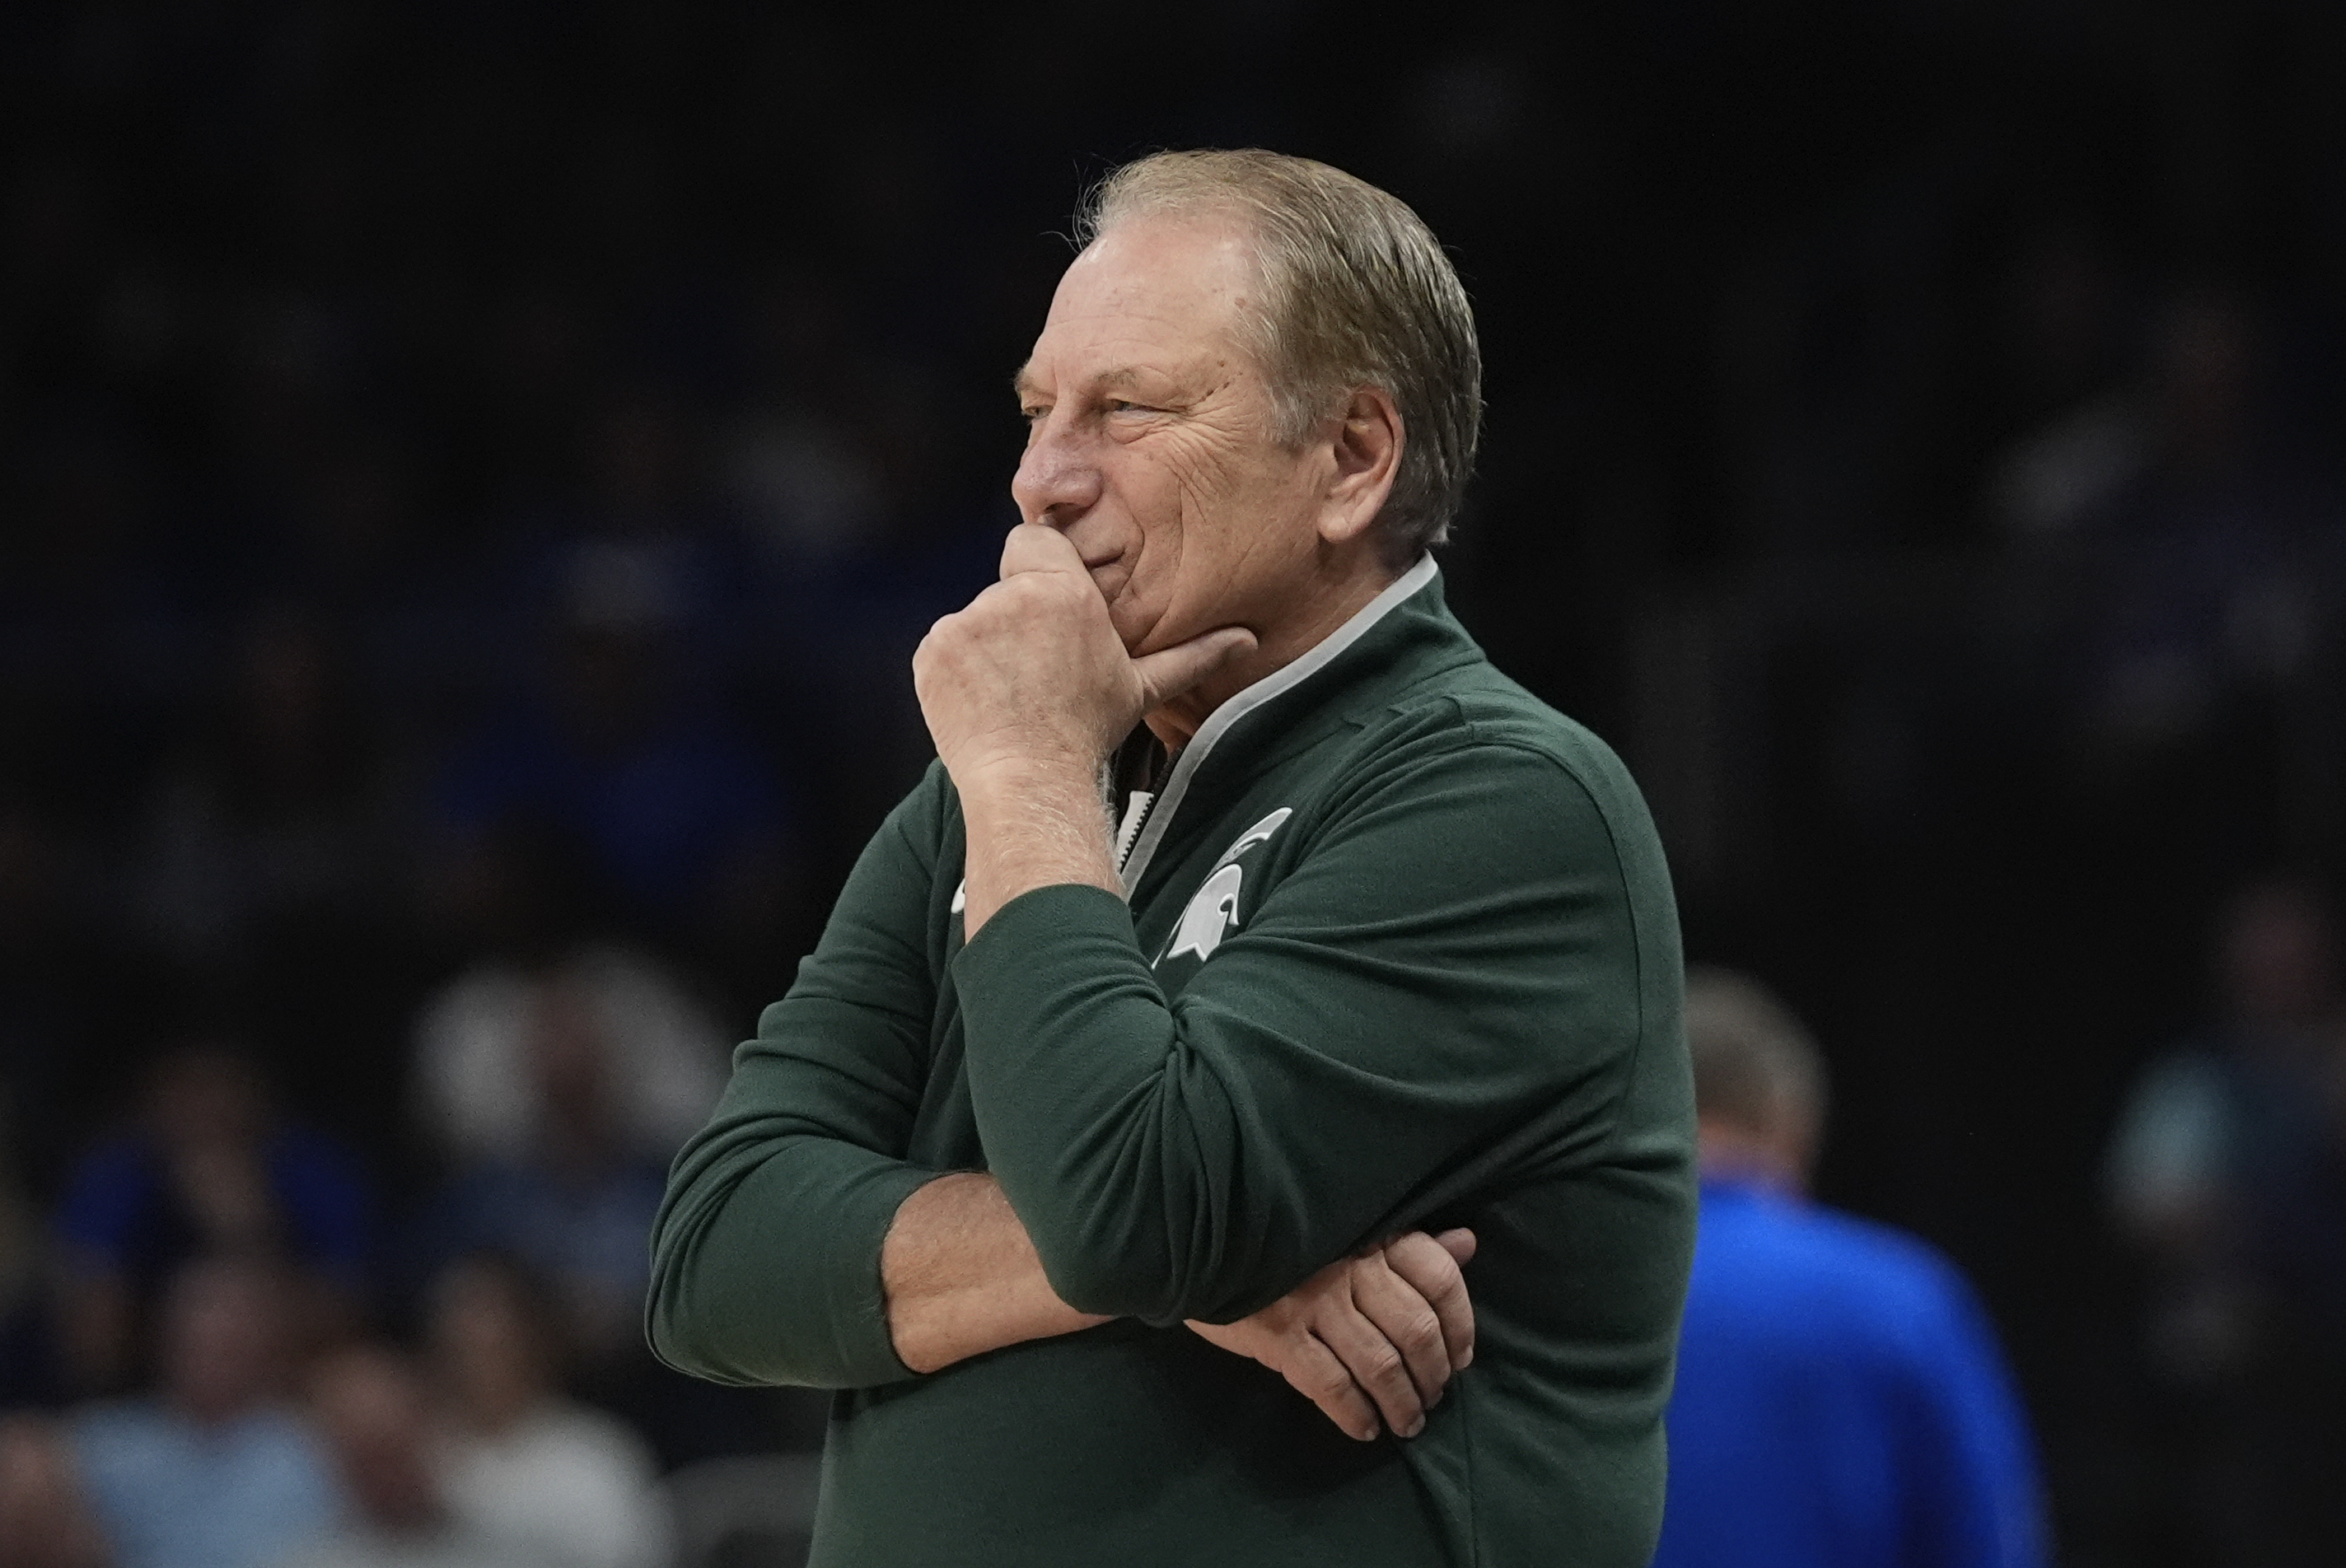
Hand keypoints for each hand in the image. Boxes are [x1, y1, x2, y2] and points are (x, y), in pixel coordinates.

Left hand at [913, 524, 1252, 784]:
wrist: (1029, 783)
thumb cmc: (1089, 734)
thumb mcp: (1142, 688)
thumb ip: (1192, 655)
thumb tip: (1247, 641)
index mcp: (1064, 591)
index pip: (1035, 540)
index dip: (1042, 572)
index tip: (1051, 612)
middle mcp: (1010, 597)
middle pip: (1006, 585)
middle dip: (1017, 617)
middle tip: (1037, 668)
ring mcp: (964, 624)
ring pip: (975, 619)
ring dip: (987, 646)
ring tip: (1012, 693)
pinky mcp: (932, 652)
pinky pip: (943, 648)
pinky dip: (956, 670)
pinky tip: (983, 703)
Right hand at [1186, 1228, 1475, 1441]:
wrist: (1203, 1245)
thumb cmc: (1290, 1244)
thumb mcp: (1350, 1233)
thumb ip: (1409, 1243)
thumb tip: (1467, 1244)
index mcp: (1374, 1236)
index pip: (1439, 1279)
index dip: (1460, 1325)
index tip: (1460, 1358)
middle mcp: (1351, 1268)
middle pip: (1416, 1330)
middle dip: (1433, 1376)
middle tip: (1432, 1398)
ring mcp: (1315, 1303)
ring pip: (1380, 1365)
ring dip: (1402, 1404)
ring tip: (1407, 1422)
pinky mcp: (1280, 1337)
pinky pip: (1331, 1385)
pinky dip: (1355, 1414)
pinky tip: (1365, 1427)